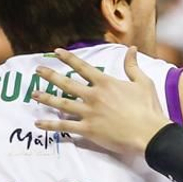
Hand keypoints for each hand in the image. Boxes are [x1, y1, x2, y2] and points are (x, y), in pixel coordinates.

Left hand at [31, 47, 170, 154]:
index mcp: (106, 83)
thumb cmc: (147, 107)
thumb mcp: (143, 82)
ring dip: (46, 98)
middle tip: (38, 71)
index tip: (57, 52)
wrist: (148, 132)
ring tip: (34, 94)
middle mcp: (94, 96)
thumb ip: (132, 66)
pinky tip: (39, 123)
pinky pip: (64, 126)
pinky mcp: (87, 129)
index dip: (69, 58)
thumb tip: (131, 49)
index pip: (83, 67)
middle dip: (51, 76)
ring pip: (62, 104)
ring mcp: (88, 113)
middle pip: (67, 84)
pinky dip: (50, 125)